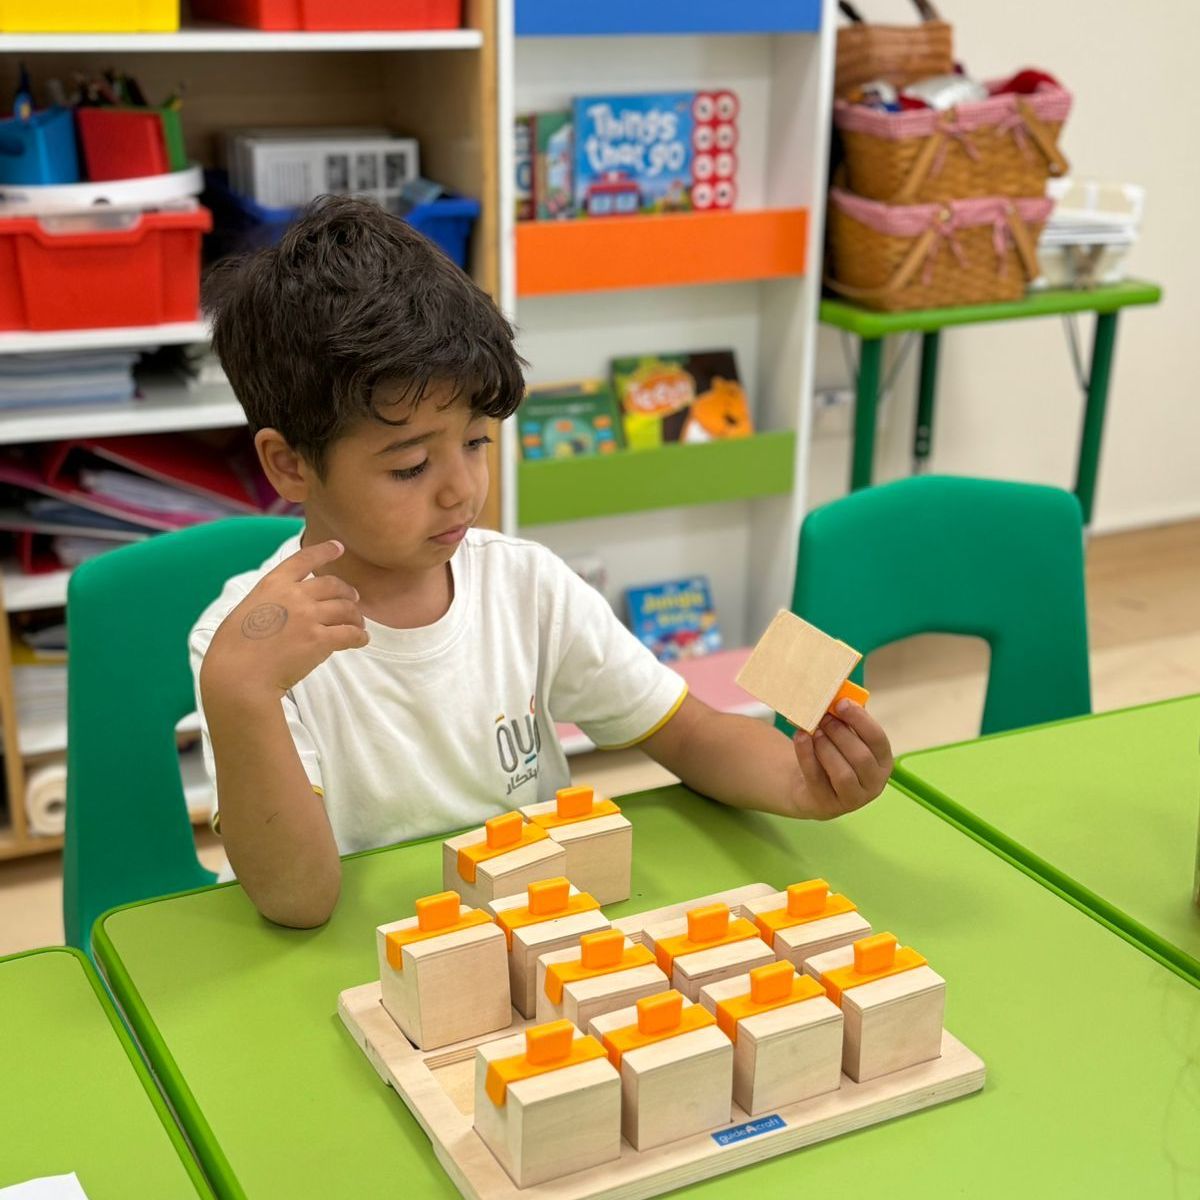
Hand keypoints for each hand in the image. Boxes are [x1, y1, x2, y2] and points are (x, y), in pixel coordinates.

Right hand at [200, 539, 368, 704]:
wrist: (238, 676)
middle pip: (333, 585)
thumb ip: (268, 603)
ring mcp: (308, 616)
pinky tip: (361, 640)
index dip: (324, 551)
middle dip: (347, 591)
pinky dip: (359, 636)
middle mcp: (293, 595)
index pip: (304, 559)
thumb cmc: (233, 650)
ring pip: (345, 609)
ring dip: (356, 616)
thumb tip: (280, 609)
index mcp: (272, 584)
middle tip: (354, 599)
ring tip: (358, 625)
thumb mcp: (245, 611)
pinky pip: (350, 634)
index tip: (338, 547)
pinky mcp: (319, 639)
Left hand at [791, 700, 892, 819]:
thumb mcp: (844, 738)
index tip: (841, 703)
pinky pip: (817, 779)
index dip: (860, 720)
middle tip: (823, 718)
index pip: (878, 739)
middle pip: (861, 757)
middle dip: (840, 733)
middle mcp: (874, 783)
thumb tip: (836, 697)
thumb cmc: (834, 755)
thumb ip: (845, 721)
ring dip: (826, 747)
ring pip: (843, 773)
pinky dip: (807, 755)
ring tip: (813, 731)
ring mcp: (853, 799)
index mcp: (883, 761)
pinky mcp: (828, 806)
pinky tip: (800, 737)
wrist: (811, 787)